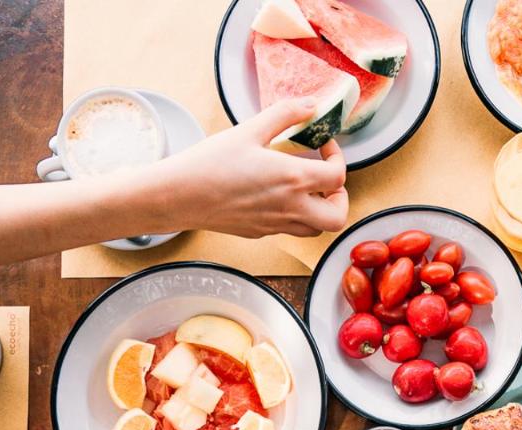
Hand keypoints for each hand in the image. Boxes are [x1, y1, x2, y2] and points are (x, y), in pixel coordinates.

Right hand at [152, 99, 348, 238]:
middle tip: (327, 180)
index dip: (338, 158)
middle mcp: (290, 207)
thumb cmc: (211, 163)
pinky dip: (296, 216)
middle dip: (340, 199)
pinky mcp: (261, 233)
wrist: (181, 196)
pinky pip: (291, 231)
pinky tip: (279, 196)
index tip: (324, 146)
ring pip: (317, 230)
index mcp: (292, 179)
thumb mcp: (250, 130)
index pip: (338, 177)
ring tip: (307, 189)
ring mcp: (276, 225)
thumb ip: (285, 115)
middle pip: (337, 217)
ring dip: (320, 210)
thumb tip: (311, 104)